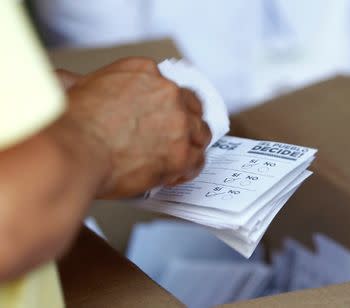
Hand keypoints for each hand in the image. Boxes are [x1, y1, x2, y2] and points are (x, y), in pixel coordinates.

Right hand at [62, 57, 210, 197]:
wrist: (72, 153)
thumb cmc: (69, 127)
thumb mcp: (73, 87)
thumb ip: (84, 83)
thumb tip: (71, 83)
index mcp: (143, 72)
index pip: (168, 86)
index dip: (167, 105)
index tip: (163, 117)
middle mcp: (166, 92)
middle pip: (191, 106)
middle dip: (185, 122)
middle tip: (174, 137)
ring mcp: (178, 122)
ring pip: (200, 133)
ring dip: (190, 145)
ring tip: (176, 157)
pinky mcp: (181, 153)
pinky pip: (197, 161)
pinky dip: (188, 169)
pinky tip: (175, 174)